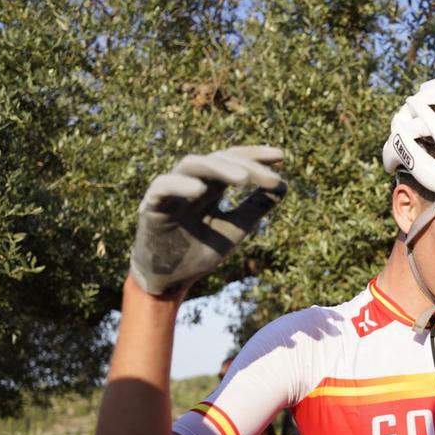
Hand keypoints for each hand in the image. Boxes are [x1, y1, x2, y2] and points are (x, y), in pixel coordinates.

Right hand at [130, 146, 286, 294]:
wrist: (170, 279)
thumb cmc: (199, 251)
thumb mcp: (235, 229)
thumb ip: (255, 208)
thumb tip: (284, 186)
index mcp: (211, 187)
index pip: (233, 161)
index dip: (255, 156)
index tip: (281, 156)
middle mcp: (191, 182)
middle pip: (218, 160)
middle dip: (246, 166)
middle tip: (272, 178)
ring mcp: (170, 190)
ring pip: (192, 165)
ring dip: (219, 169)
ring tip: (244, 179)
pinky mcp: (151, 205)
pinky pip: (162, 186)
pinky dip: (180, 185)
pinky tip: (200, 190)